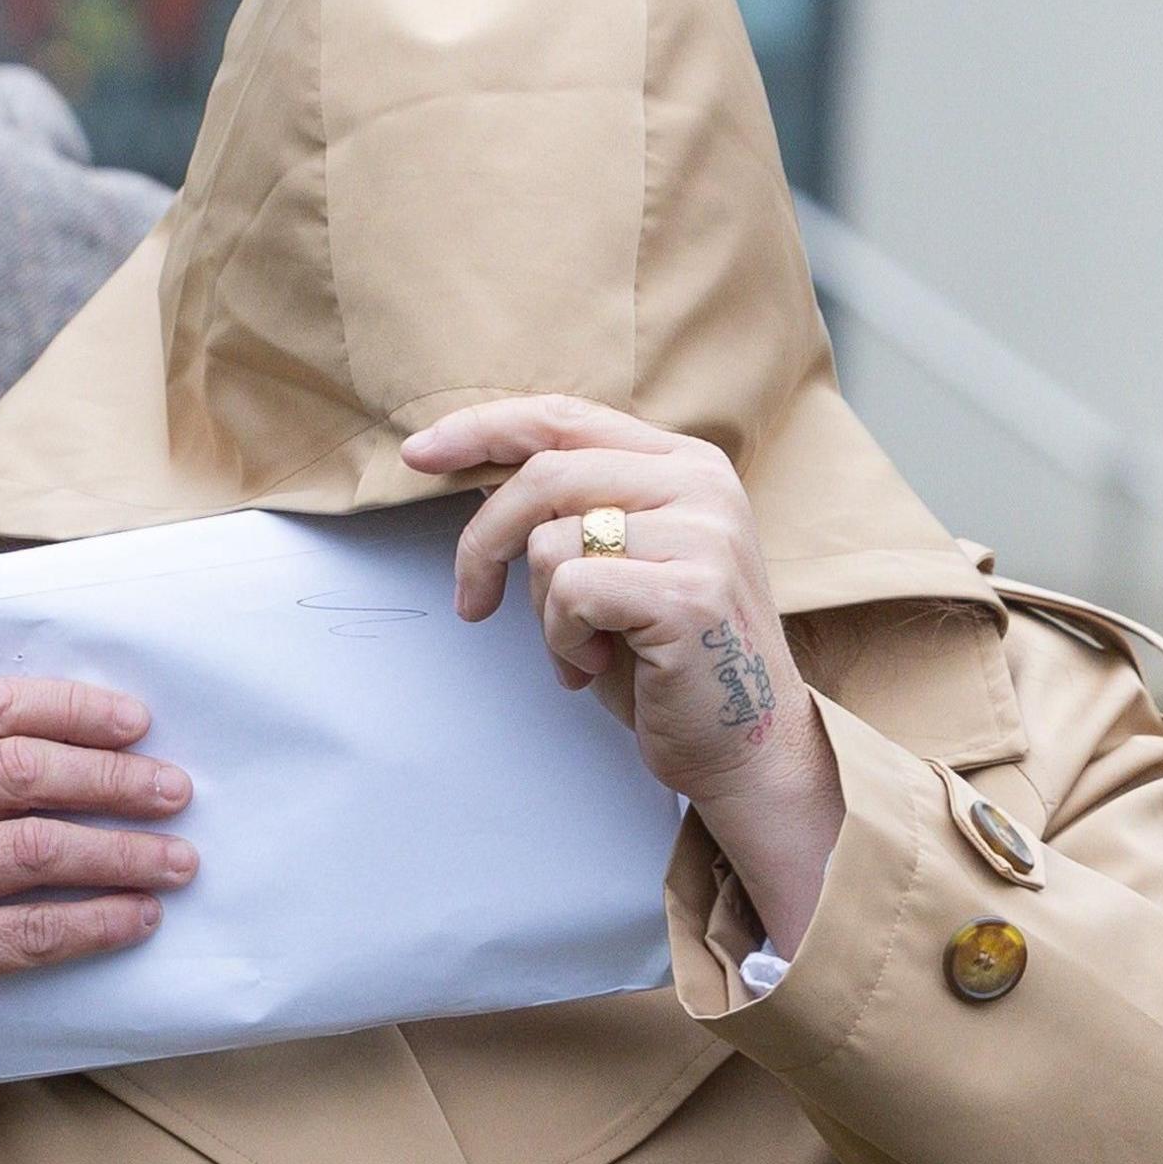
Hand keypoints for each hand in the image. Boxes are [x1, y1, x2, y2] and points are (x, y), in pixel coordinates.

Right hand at [0, 679, 195, 1154]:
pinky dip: (98, 921)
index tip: (139, 724)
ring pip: (34, 848)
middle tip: (176, 791)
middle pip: (18, 770)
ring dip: (122, 852)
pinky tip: (141, 916)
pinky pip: (32, 930)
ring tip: (179, 860)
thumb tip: (109, 743)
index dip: (71, 708)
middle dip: (111, 777)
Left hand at [402, 396, 844, 954]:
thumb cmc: (666, 661)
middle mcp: (701, 484)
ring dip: (541, 612)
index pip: (564, 417)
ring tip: (580, 650)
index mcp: (684, 464)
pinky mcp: (689, 592)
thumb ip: (567, 511)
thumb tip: (475, 471)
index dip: (483, 429)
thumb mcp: (613, 565)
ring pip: (550, 540)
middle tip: (470, 602)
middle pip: (543, 473)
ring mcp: (703, 534)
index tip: (418, 455)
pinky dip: (562, 640)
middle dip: (482, 542)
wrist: (744, 746)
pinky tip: (595, 667)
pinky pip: (571, 593)